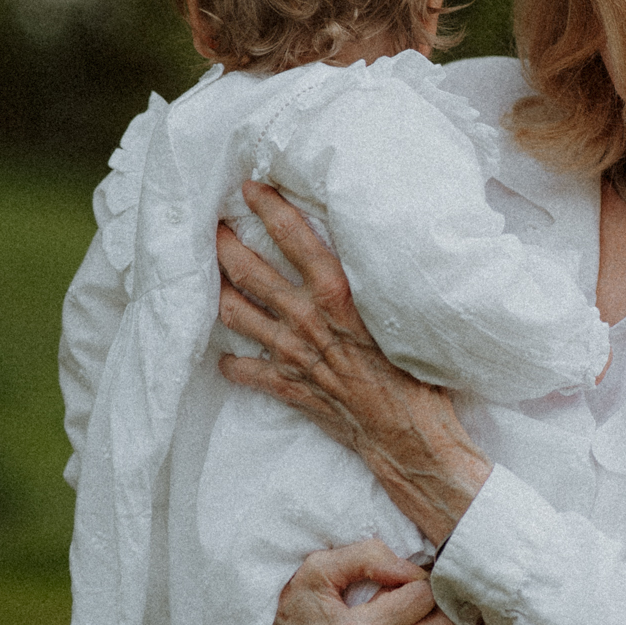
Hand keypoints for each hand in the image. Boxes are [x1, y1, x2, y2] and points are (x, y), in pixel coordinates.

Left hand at [216, 180, 490, 543]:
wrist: (410, 437)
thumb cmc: (419, 375)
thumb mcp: (403, 316)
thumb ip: (376, 284)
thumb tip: (373, 248)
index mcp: (337, 295)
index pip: (294, 238)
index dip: (269, 208)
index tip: (250, 186)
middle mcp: (306, 319)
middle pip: (250, 272)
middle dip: (225, 244)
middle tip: (212, 224)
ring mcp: (292, 355)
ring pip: (237, 315)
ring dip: (217, 294)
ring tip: (206, 278)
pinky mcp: (290, 388)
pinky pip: (247, 371)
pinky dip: (234, 362)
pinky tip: (226, 356)